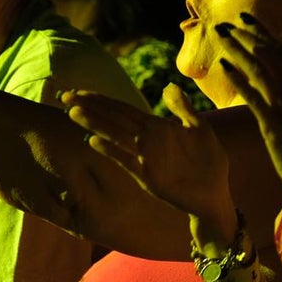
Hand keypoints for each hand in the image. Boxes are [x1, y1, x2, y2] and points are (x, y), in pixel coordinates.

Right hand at [62, 84, 234, 228]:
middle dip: (90, 107)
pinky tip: (94, 141)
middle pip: (112, 119)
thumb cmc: (209, 163)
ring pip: (114, 136)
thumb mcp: (200, 130)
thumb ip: (183, 109)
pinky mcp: (148, 177)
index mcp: (154, 127)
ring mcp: (144, 157)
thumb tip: (168, 86)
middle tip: (65, 96)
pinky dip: (110, 150)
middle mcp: (144, 140)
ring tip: (73, 113)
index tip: (78, 91)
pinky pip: (125, 160)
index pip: (122, 109)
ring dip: (95, 124)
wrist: (216, 195)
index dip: (100, 100)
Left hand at [215, 15, 281, 199]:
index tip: (245, 19)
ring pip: (258, 69)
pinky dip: (239, 79)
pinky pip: (253, 96)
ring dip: (237, 50)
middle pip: (268, 55)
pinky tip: (224, 66)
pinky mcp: (273, 123)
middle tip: (225, 22)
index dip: (262, 34)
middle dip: (245, 36)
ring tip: (220, 35)